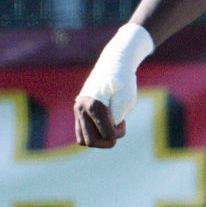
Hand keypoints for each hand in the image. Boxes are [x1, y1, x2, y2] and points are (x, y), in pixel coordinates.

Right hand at [74, 23, 152, 148]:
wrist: (114, 64)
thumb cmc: (124, 83)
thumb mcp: (127, 102)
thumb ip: (116, 119)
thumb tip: (105, 134)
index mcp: (94, 105)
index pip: (106, 135)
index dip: (118, 133)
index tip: (122, 121)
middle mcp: (81, 108)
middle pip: (91, 142)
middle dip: (107, 140)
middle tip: (116, 125)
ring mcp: (77, 110)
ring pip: (83, 140)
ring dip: (99, 139)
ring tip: (109, 125)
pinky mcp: (78, 112)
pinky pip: (82, 133)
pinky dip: (94, 134)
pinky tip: (104, 124)